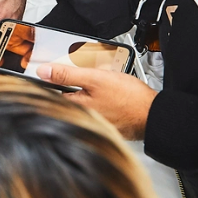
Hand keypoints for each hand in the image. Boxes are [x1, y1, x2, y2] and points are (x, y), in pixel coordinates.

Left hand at [37, 62, 156, 139]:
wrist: (154, 114)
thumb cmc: (129, 98)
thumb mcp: (95, 79)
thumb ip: (67, 75)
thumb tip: (43, 71)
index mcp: (76, 107)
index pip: (51, 96)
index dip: (49, 83)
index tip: (48, 76)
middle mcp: (83, 119)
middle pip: (67, 101)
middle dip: (68, 89)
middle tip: (77, 79)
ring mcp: (96, 123)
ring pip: (81, 106)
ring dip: (84, 96)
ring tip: (98, 89)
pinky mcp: (108, 125)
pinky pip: (96, 112)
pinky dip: (98, 103)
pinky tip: (107, 98)